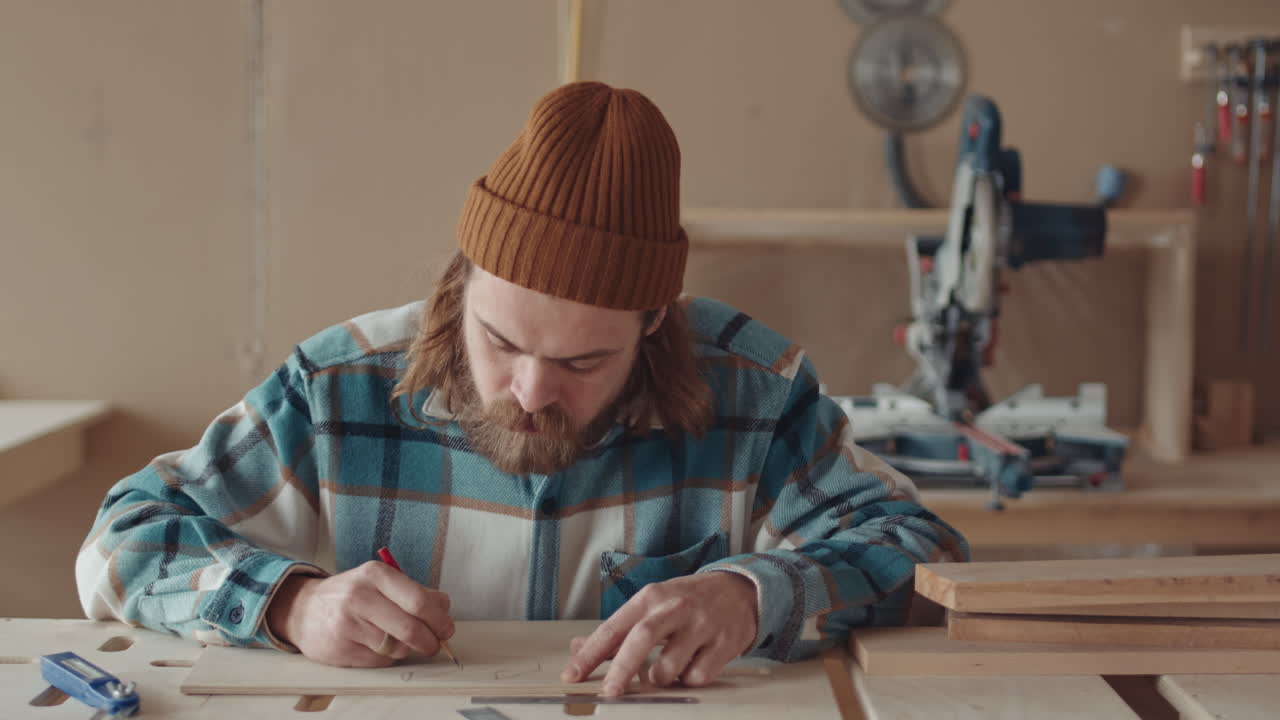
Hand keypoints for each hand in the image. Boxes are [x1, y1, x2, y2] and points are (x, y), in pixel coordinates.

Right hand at [265, 561, 453, 666]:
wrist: (304, 609)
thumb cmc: (352, 594)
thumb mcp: (381, 582)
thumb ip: (415, 591)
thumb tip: (444, 608)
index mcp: (375, 574)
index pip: (418, 600)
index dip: (439, 619)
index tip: (446, 628)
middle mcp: (359, 596)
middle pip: (410, 628)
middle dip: (430, 641)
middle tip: (435, 643)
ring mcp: (347, 624)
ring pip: (397, 648)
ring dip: (408, 650)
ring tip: (403, 641)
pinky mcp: (340, 649)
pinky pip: (380, 661)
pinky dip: (388, 658)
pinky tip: (379, 646)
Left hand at [561, 571, 758, 695]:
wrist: (740, 589)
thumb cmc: (688, 600)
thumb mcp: (652, 604)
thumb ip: (617, 628)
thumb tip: (577, 648)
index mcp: (651, 597)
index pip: (613, 627)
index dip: (589, 654)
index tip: (572, 675)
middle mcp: (675, 608)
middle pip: (641, 640)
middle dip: (621, 670)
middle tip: (609, 692)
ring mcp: (702, 625)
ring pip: (670, 665)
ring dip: (659, 679)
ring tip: (662, 672)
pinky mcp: (725, 643)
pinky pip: (698, 676)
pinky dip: (688, 680)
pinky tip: (691, 667)